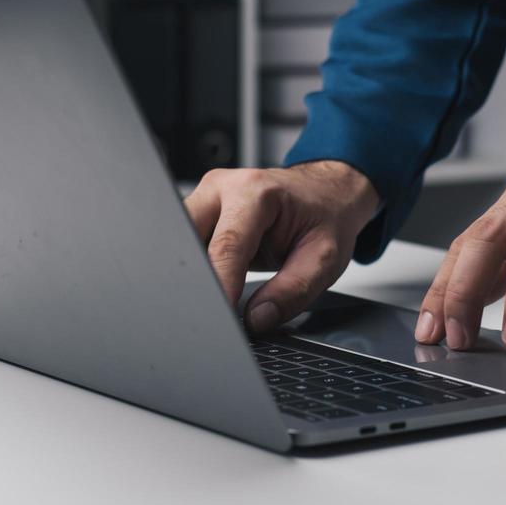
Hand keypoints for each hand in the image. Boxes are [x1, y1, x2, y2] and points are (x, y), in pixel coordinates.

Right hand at [185, 161, 380, 331]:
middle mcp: (223, 187)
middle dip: (198, 279)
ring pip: (180, 243)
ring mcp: (207, 196)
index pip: (225, 246)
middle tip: (217, 309)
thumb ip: (292, 291)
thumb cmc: (325, 217)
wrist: (325, 193)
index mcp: (255, 192)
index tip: (220, 317)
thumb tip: (257, 318)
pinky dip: (199, 265)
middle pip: (190, 241)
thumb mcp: (325, 259)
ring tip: (224, 288)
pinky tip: (218, 274)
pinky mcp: (199, 209)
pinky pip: (186, 243)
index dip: (220, 285)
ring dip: (197, 271)